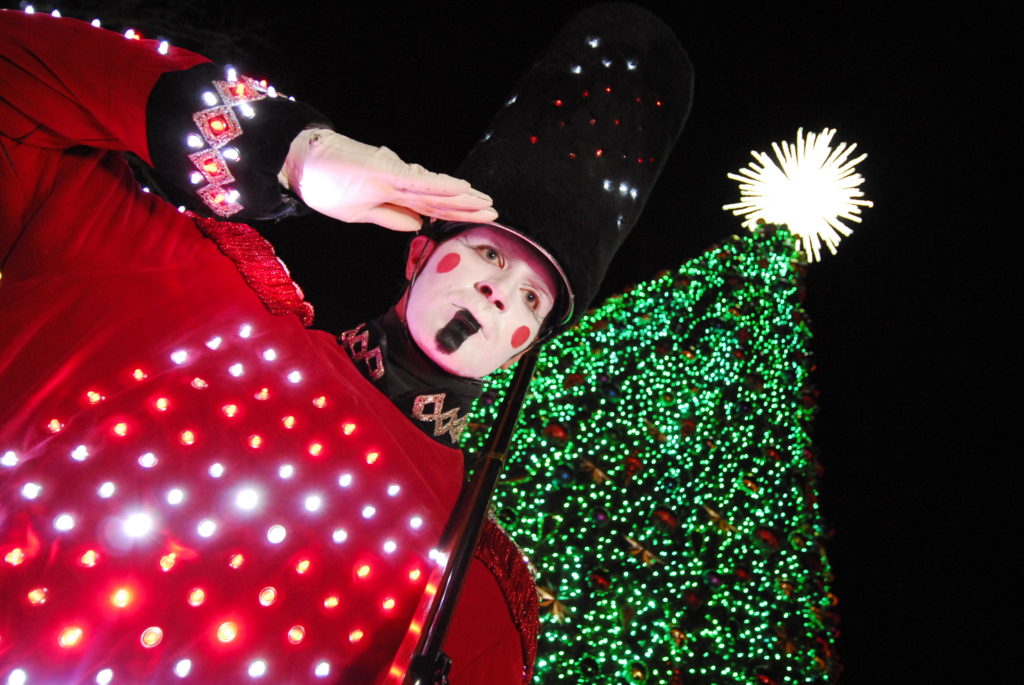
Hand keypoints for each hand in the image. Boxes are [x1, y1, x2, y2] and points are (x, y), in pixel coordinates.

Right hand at [278, 129, 496, 230]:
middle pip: (440, 198)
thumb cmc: (327, 182)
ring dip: (462, 198)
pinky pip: (419, 182)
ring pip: (435, 190)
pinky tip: (461, 190)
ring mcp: (393, 177)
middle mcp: (399, 184)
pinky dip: (441, 186)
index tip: (478, 216)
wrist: (301, 162)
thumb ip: (389, 217)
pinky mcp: (384, 171)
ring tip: (486, 203)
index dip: (455, 211)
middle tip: (494, 212)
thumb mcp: (360, 212)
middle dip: (467, 207)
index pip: (431, 205)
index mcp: (394, 195)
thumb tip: (417, 225)